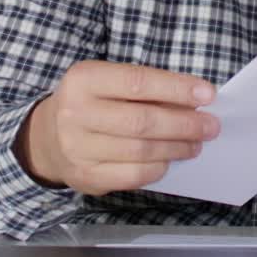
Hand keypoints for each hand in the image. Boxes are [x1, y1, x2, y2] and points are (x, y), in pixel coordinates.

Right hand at [15, 60, 219, 193]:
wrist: (46, 138)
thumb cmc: (89, 104)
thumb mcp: (107, 82)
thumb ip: (144, 89)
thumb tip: (194, 102)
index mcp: (83, 79)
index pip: (138, 82)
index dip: (176, 88)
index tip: (208, 94)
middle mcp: (75, 113)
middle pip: (142, 121)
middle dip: (184, 124)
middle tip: (210, 125)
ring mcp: (78, 149)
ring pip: (141, 151)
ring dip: (177, 147)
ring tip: (196, 143)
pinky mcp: (86, 177)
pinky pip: (133, 175)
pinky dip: (158, 167)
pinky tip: (170, 159)